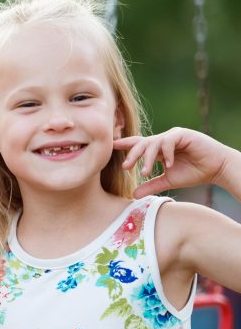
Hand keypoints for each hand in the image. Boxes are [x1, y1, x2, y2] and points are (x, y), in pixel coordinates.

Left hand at [113, 127, 229, 197]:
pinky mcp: (183, 134)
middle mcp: (163, 140)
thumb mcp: (168, 181)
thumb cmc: (193, 173)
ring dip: (148, 158)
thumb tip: (133, 195)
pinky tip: (167, 165)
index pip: (138, 144)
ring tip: (145, 172)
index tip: (111, 147)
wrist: (216, 169)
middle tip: (125, 167)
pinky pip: (169, 141)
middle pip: (142, 143)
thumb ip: (151, 185)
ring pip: (153, 142)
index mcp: (158, 149)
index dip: (125, 145)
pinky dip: (166, 153)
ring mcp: (173, 135)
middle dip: (132, 155)